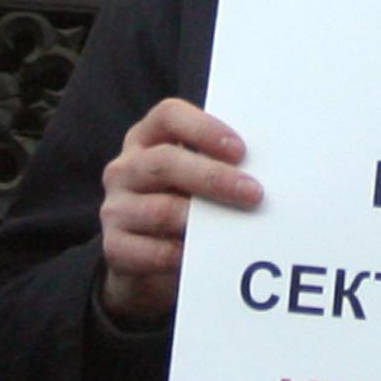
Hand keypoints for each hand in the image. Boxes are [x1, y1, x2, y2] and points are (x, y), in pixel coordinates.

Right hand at [94, 100, 259, 327]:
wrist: (141, 264)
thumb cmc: (180, 209)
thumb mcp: (192, 182)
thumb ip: (216, 167)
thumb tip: (266, 171)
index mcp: (145, 140)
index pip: (168, 115)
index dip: (204, 128)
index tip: (240, 150)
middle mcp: (125, 169)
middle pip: (166, 161)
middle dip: (214, 177)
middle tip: (254, 193)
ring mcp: (115, 208)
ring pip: (162, 210)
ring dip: (204, 222)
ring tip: (237, 230)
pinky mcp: (114, 248)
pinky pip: (154, 252)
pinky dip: (184, 255)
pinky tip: (209, 258)